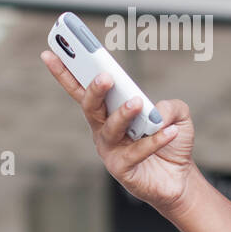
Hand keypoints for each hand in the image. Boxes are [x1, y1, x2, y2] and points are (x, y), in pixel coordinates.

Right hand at [39, 50, 195, 215]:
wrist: (180, 178)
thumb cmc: (171, 142)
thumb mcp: (176, 114)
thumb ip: (170, 105)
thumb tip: (157, 110)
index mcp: (108, 112)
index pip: (82, 89)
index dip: (64, 72)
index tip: (49, 53)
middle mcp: (103, 131)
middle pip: (90, 107)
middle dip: (94, 90)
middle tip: (105, 77)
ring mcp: (110, 151)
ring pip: (111, 129)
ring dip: (122, 113)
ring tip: (137, 102)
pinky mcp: (122, 170)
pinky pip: (136, 152)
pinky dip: (153, 140)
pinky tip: (168, 130)